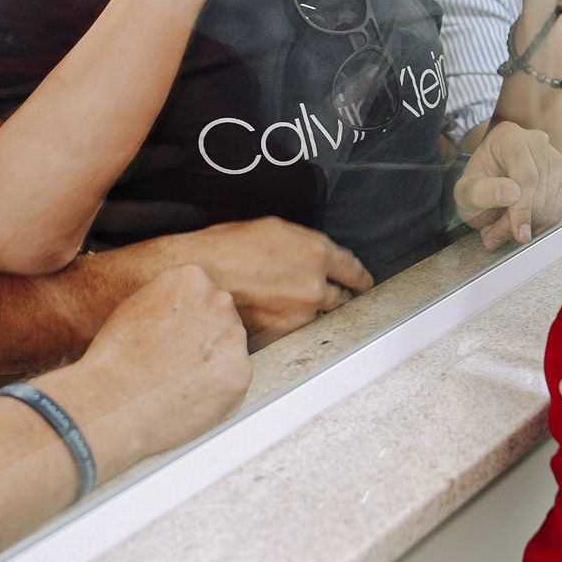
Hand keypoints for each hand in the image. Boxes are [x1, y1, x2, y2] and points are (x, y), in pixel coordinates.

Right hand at [47, 263, 252, 477]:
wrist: (112, 401)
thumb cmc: (114, 359)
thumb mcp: (136, 305)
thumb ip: (169, 300)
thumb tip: (181, 308)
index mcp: (192, 277)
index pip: (204, 295)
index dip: (190, 321)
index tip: (176, 337)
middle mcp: (219, 300)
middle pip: (222, 320)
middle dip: (206, 340)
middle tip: (178, 363)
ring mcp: (233, 336)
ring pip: (230, 351)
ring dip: (213, 365)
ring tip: (179, 382)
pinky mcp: (241, 372)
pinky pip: (234, 380)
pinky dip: (218, 391)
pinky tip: (190, 396)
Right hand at [167, 217, 372, 338]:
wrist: (199, 273)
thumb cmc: (230, 246)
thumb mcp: (276, 229)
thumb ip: (307, 244)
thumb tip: (321, 255)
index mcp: (317, 253)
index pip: (354, 271)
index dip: (360, 277)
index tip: (362, 282)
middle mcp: (314, 286)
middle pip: (343, 298)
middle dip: (336, 294)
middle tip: (320, 290)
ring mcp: (298, 313)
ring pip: (319, 315)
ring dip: (310, 309)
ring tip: (286, 298)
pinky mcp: (281, 332)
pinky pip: (296, 329)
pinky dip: (289, 321)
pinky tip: (271, 309)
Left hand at [454, 120, 561, 248]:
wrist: (488, 186)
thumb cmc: (475, 187)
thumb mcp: (465, 192)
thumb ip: (481, 192)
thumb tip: (511, 194)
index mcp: (508, 136)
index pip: (525, 176)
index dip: (522, 209)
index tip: (519, 234)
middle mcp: (535, 140)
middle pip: (538, 190)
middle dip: (520, 221)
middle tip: (495, 237)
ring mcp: (554, 156)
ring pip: (550, 203)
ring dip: (529, 226)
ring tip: (502, 231)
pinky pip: (560, 208)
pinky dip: (543, 225)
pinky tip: (522, 225)